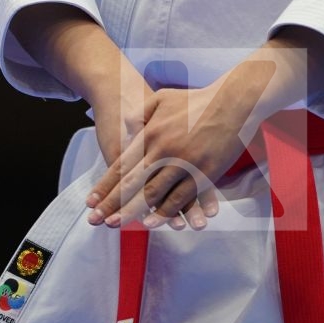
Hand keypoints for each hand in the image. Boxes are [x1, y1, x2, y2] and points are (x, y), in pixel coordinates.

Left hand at [85, 82, 252, 231]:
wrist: (232, 103)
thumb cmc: (197, 100)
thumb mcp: (163, 98)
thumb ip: (141, 113)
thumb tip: (125, 125)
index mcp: (152, 134)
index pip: (122, 165)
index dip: (106, 185)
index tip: (91, 200)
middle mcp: (163, 151)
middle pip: (133, 184)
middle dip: (113, 204)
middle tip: (96, 220)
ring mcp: (183, 164)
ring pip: (154, 195)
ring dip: (133, 212)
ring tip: (117, 225)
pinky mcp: (203, 174)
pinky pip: (180, 198)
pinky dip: (165, 213)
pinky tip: (152, 223)